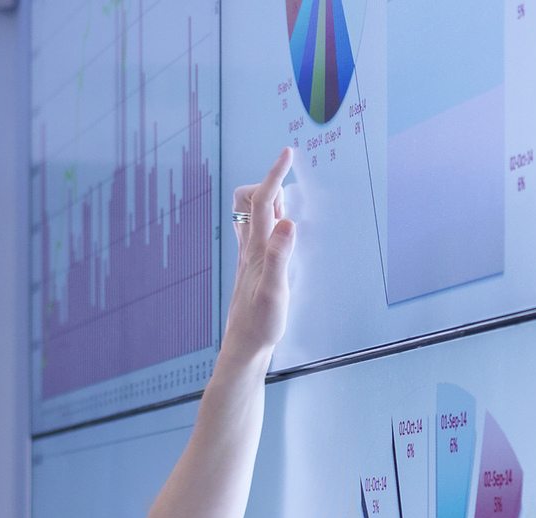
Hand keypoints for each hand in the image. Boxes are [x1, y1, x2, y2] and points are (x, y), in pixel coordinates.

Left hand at [221, 148, 298, 362]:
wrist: (245, 347)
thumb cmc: (261, 324)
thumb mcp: (276, 292)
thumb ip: (280, 256)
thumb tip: (288, 222)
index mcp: (257, 248)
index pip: (262, 201)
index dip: (274, 174)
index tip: (287, 153)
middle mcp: (249, 247)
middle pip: (249, 201)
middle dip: (268, 185)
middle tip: (290, 189)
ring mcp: (249, 256)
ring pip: (252, 216)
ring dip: (269, 202)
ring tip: (290, 207)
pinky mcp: (253, 267)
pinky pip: (258, 231)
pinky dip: (271, 221)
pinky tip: (283, 234)